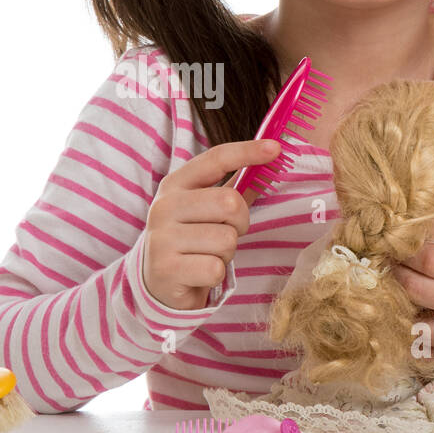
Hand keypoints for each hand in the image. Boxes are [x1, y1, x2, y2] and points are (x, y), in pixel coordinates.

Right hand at [141, 138, 280, 310]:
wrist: (157, 284)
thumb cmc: (190, 241)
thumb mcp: (203, 210)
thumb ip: (232, 188)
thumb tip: (269, 162)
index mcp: (174, 185)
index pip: (215, 159)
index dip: (247, 152)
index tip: (276, 148)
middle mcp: (164, 206)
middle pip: (230, 202)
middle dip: (240, 223)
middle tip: (225, 234)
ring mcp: (162, 238)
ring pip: (226, 239)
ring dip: (226, 253)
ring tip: (207, 256)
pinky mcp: (166, 269)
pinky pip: (216, 268)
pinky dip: (216, 275)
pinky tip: (199, 274)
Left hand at [393, 204, 433, 373]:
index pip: (431, 260)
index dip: (408, 250)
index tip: (401, 242)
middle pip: (416, 289)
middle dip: (397, 273)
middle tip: (392, 263)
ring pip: (418, 326)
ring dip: (405, 308)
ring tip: (404, 294)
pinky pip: (433, 353)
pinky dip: (419, 339)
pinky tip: (418, 323)